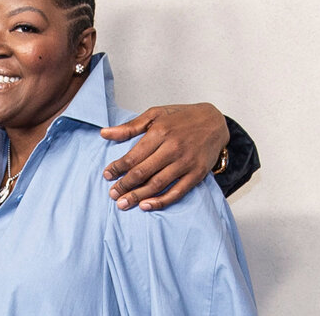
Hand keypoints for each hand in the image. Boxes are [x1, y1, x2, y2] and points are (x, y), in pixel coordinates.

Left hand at [100, 103, 228, 210]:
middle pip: (143, 172)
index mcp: (160, 132)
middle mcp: (173, 148)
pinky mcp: (197, 174)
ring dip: (138, 196)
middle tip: (112, 195)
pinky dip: (161, 201)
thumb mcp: (154, 114)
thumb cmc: (182, 117)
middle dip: (125, 185)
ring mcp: (186, 162)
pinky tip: (146, 205)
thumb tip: (104, 133)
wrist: (214, 121)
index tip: (107, 175)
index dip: (118, 167)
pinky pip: (177, 192)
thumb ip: (130, 127)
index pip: (133, 155)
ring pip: (157, 184)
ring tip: (124, 204)